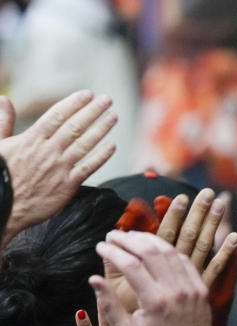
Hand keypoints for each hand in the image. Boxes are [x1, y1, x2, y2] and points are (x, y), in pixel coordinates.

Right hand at [0, 90, 117, 245]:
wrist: (4, 207)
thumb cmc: (0, 175)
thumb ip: (3, 122)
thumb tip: (4, 99)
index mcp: (31, 139)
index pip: (57, 115)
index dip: (74, 103)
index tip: (87, 94)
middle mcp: (48, 151)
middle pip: (75, 126)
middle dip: (93, 111)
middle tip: (107, 99)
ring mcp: (60, 168)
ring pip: (85, 144)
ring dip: (101, 129)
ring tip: (113, 117)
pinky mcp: (68, 186)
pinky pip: (88, 168)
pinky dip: (101, 156)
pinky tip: (112, 146)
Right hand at [89, 231, 211, 325]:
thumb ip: (108, 304)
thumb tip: (94, 278)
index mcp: (155, 302)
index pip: (131, 266)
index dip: (113, 252)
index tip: (100, 246)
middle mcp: (176, 291)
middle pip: (150, 252)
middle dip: (128, 239)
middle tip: (112, 234)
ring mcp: (192, 288)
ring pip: (170, 251)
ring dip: (149, 240)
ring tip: (131, 236)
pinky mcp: (202, 288)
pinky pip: (185, 260)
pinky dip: (168, 249)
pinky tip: (154, 246)